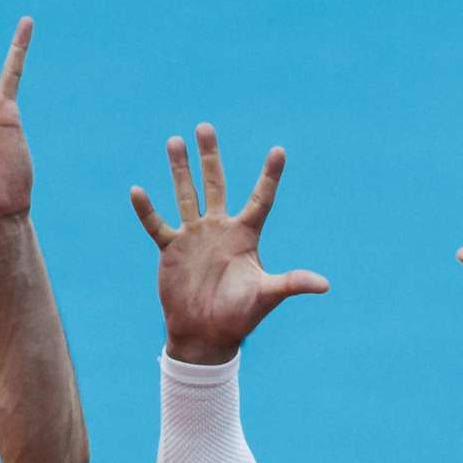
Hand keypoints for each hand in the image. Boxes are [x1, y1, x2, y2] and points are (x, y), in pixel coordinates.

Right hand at [131, 124, 327, 364]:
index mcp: (245, 236)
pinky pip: (157, 224)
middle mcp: (219, 230)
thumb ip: (292, 283)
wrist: (206, 335)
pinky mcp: (171, 249)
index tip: (279, 150)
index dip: (270, 176)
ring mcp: (194, 236)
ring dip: (180, 170)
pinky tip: (137, 190)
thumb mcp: (267, 296)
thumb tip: (325, 285)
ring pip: (185, 195)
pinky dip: (146, 210)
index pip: (261, 200)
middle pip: (216, 185)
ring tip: (175, 140)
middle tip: (205, 127)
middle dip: (210, 157)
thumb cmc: (239, 317)